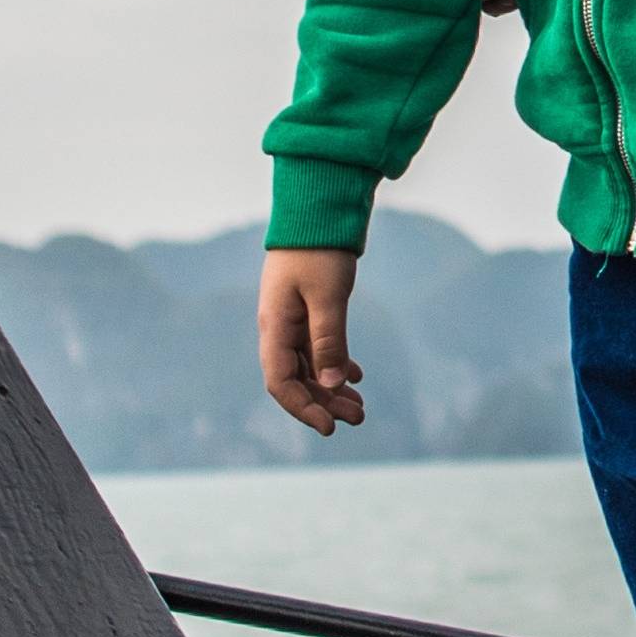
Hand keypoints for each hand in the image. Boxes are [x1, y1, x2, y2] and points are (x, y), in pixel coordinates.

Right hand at [260, 246, 367, 434]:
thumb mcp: (327, 296)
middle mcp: (279, 327)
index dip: (303, 408)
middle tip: (358, 418)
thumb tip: (331, 385)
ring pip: (309, 366)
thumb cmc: (319, 249)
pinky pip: (317, 347)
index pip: (280, 382)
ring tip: (360, 406)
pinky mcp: (307, 309)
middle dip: (324, 403)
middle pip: (296, 379)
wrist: (318, 208)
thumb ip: (329, 340)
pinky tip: (356, 376)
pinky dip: (335, 364)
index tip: (330, 428)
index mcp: (275, 326)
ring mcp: (292, 319)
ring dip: (331, 388)